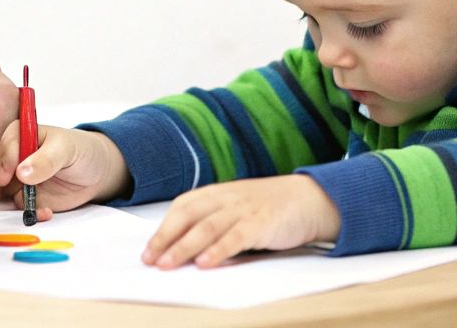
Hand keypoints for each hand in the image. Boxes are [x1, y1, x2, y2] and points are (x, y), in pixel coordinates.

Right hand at [0, 124, 130, 218]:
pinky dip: (29, 214)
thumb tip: (22, 173)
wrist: (95, 173)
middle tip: (15, 198)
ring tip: (35, 207)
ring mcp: (15, 180)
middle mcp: (12, 157)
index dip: (2, 161)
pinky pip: (16, 209)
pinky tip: (46, 212)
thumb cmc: (80, 151)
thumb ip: (46, 159)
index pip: (0, 146)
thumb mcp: (66, 149)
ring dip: (13, 204)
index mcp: (19, 135)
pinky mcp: (23, 199)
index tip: (8, 176)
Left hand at [141, 174, 341, 268]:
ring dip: (184, 247)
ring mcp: (244, 209)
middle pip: (188, 216)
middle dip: (166, 239)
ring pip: (207, 227)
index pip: (182, 208)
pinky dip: (218, 250)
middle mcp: (226, 197)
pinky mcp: (261, 223)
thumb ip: (213, 221)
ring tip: (169, 264)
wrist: (308, 199)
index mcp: (217, 193)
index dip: (163, 228)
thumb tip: (182, 247)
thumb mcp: (236, 208)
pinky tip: (205, 263)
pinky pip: (236, 237)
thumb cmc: (268, 207)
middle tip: (150, 259)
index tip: (148, 250)